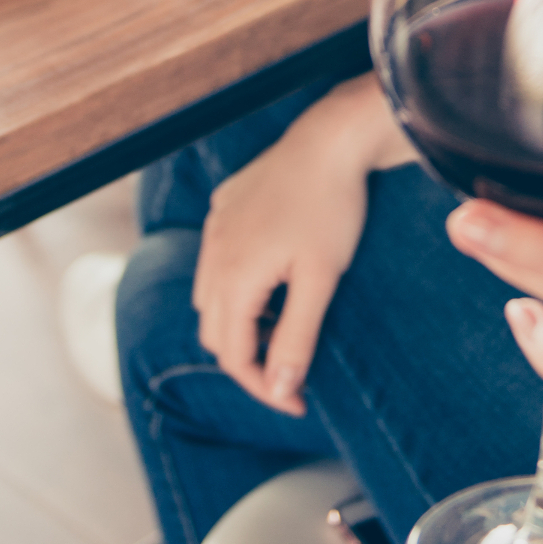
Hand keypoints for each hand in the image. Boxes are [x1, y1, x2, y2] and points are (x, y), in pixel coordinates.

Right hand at [193, 76, 403, 414]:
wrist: (331, 141)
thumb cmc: (332, 210)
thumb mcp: (320, 280)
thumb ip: (295, 338)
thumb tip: (281, 390)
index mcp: (233, 277)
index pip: (232, 355)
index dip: (263, 387)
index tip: (297, 402)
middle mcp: (213, 253)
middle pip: (214, 330)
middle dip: (248, 358)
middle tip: (292, 368)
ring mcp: (215, 226)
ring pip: (210, 295)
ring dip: (239, 321)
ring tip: (282, 325)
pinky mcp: (224, 205)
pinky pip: (216, 258)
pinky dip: (235, 284)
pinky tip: (271, 277)